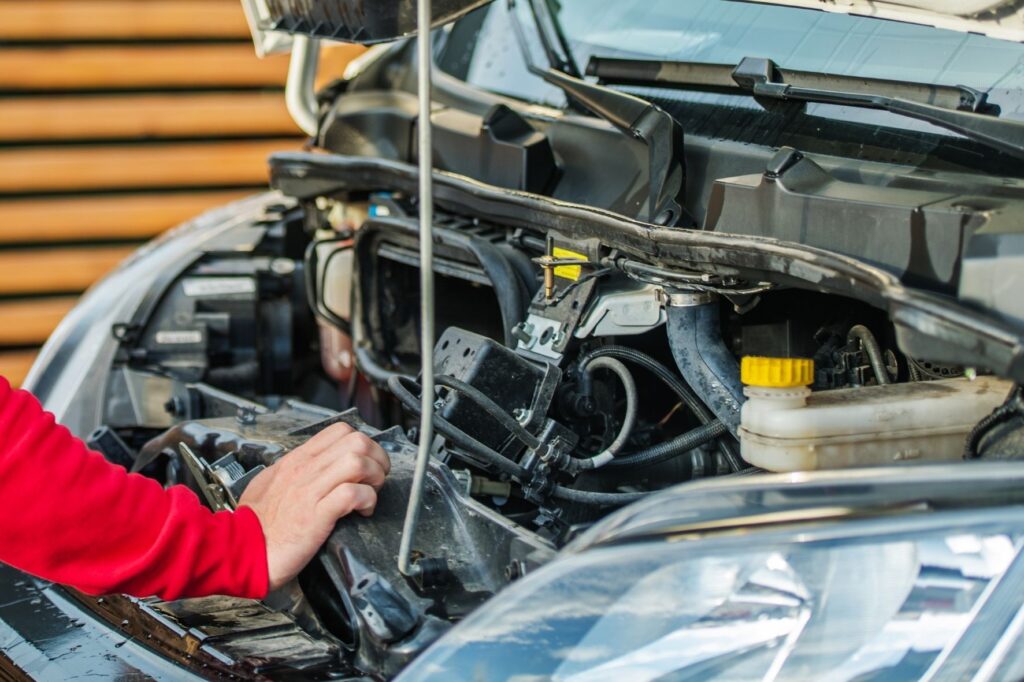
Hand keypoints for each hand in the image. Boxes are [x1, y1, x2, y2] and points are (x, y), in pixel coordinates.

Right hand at [239, 422, 390, 590]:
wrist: (238, 551)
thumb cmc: (254, 523)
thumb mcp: (270, 483)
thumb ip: (293, 471)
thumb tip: (315, 466)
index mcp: (297, 460)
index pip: (340, 431)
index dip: (363, 443)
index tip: (367, 462)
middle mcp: (305, 470)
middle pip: (356, 441)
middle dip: (376, 458)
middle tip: (376, 478)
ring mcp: (310, 491)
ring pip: (358, 462)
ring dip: (374, 477)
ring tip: (371, 493)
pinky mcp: (316, 516)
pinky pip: (352, 494)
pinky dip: (367, 501)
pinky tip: (363, 512)